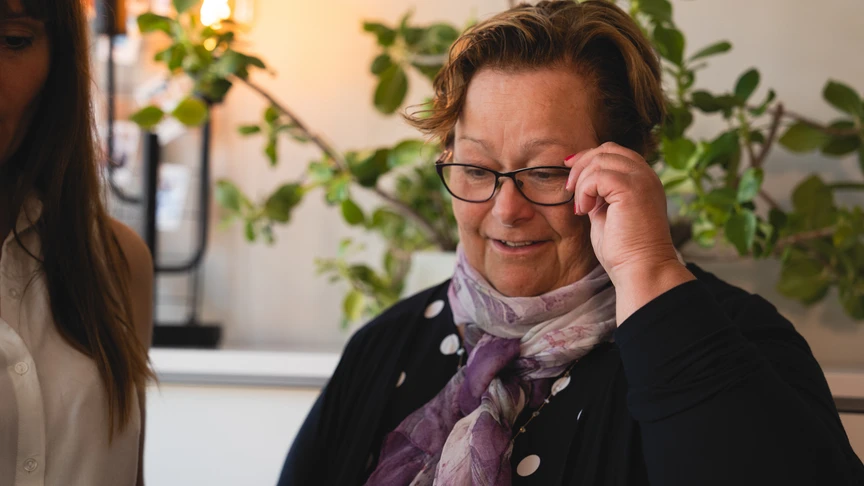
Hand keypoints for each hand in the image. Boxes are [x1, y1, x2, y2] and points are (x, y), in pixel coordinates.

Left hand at [564, 142, 693, 322]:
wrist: (641, 270)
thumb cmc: (624, 251)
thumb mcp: (607, 215)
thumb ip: (599, 196)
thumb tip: (580, 183)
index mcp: (644, 181)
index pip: (614, 152)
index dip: (589, 158)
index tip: (570, 172)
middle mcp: (647, 176)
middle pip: (607, 150)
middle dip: (581, 165)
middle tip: (569, 189)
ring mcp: (641, 180)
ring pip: (599, 160)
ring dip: (581, 182)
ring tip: (581, 207)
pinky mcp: (631, 189)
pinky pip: (597, 175)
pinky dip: (584, 191)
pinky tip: (585, 211)